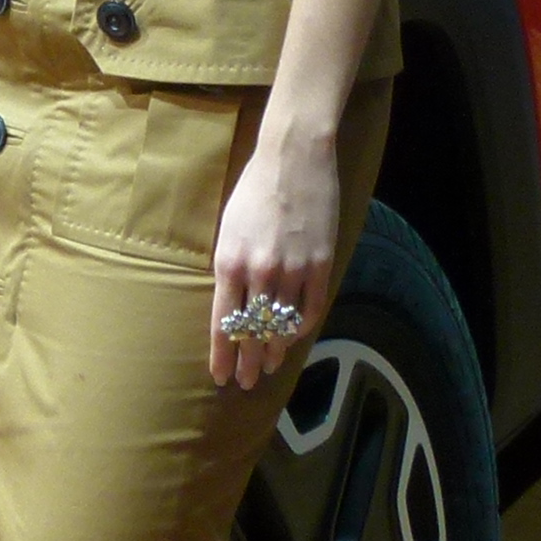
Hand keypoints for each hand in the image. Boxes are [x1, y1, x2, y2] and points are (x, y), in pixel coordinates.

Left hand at [210, 116, 339, 392]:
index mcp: (229, 263)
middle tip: (248, 383)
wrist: (293, 157)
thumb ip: (229, 267)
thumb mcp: (228, 228)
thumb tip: (231, 303)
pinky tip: (295, 335)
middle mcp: (259, 272)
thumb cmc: (253, 189)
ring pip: (282, 325)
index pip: (223, 324)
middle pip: (252, 332)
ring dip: (276, 350)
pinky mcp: (320, 263)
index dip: (222, 355)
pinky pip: (312, 307)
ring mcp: (293, 270)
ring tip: (270, 365)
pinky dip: (303, 326)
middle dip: (249, 362)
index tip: (220, 377)